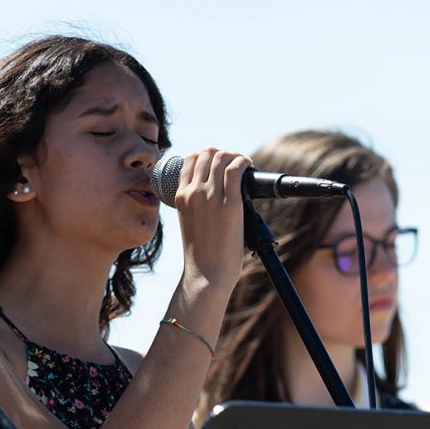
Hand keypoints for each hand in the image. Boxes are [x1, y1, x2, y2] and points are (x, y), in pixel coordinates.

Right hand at [175, 147, 251, 293]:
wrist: (206, 275)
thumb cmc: (201, 256)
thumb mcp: (190, 223)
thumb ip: (196, 207)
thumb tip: (215, 198)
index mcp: (181, 197)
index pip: (191, 159)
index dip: (207, 156)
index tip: (219, 164)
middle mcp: (193, 193)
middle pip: (207, 153)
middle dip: (222, 153)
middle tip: (234, 164)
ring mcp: (211, 197)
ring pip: (221, 157)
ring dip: (235, 156)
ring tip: (244, 165)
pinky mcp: (230, 205)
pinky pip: (235, 170)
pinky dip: (243, 162)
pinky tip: (249, 166)